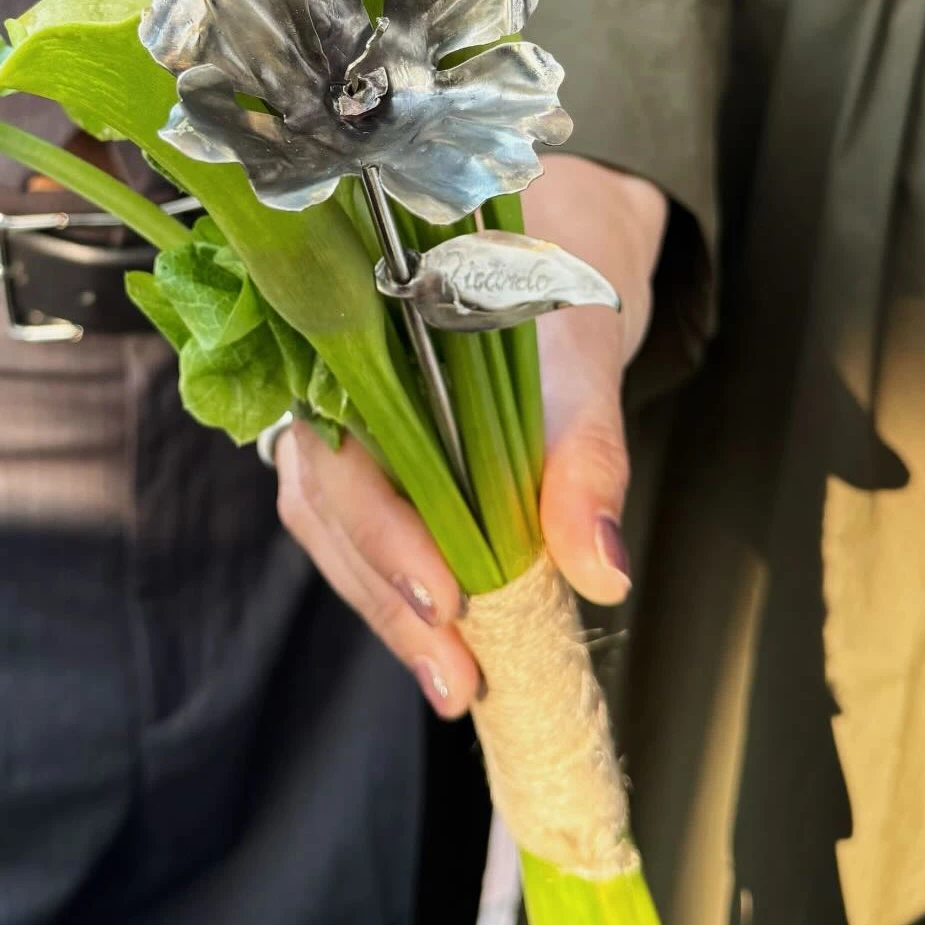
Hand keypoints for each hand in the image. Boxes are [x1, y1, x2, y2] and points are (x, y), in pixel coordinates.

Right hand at [275, 155, 667, 715]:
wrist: (553, 241)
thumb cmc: (555, 278)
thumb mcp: (583, 354)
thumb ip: (586, 455)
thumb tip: (598, 569)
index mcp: (355, 330)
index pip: (343, 450)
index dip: (382, 533)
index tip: (444, 597)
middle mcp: (326, 381)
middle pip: (328, 508)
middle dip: (389, 599)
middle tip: (455, 675)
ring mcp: (339, 427)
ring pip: (336, 533)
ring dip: (389, 614)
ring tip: (456, 683)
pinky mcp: (368, 465)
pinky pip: (364, 535)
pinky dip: (401, 593)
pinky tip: (444, 647)